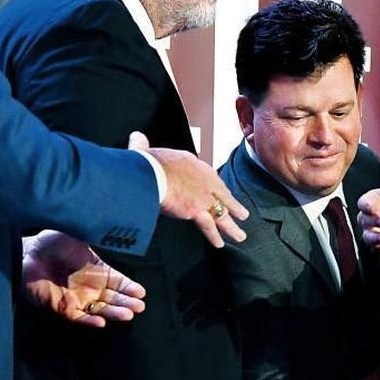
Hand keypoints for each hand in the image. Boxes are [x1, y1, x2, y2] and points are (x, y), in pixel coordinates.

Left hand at [21, 230, 145, 326]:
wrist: (26, 253)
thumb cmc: (52, 242)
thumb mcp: (79, 237)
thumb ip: (98, 237)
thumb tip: (118, 231)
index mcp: (98, 271)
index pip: (120, 282)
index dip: (130, 287)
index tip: (141, 292)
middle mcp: (91, 287)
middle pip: (113, 298)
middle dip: (127, 302)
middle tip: (139, 306)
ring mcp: (77, 298)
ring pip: (100, 309)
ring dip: (114, 313)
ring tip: (128, 314)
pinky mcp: (62, 307)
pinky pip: (79, 317)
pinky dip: (90, 321)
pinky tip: (101, 322)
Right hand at [129, 131, 248, 247]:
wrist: (152, 174)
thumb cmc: (148, 163)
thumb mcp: (147, 151)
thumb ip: (143, 146)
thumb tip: (136, 136)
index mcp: (194, 164)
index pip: (209, 177)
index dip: (216, 188)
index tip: (221, 193)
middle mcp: (204, 180)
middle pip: (223, 196)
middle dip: (233, 207)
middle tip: (243, 215)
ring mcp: (203, 197)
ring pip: (222, 213)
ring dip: (231, 226)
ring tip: (240, 236)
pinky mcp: (197, 210)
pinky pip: (210, 226)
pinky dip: (215, 236)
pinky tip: (220, 243)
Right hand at [357, 167, 379, 262]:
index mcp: (373, 200)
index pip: (364, 202)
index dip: (366, 205)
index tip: (371, 206)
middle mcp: (370, 217)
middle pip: (364, 219)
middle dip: (373, 221)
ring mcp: (375, 232)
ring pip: (368, 236)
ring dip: (374, 237)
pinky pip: (379, 248)